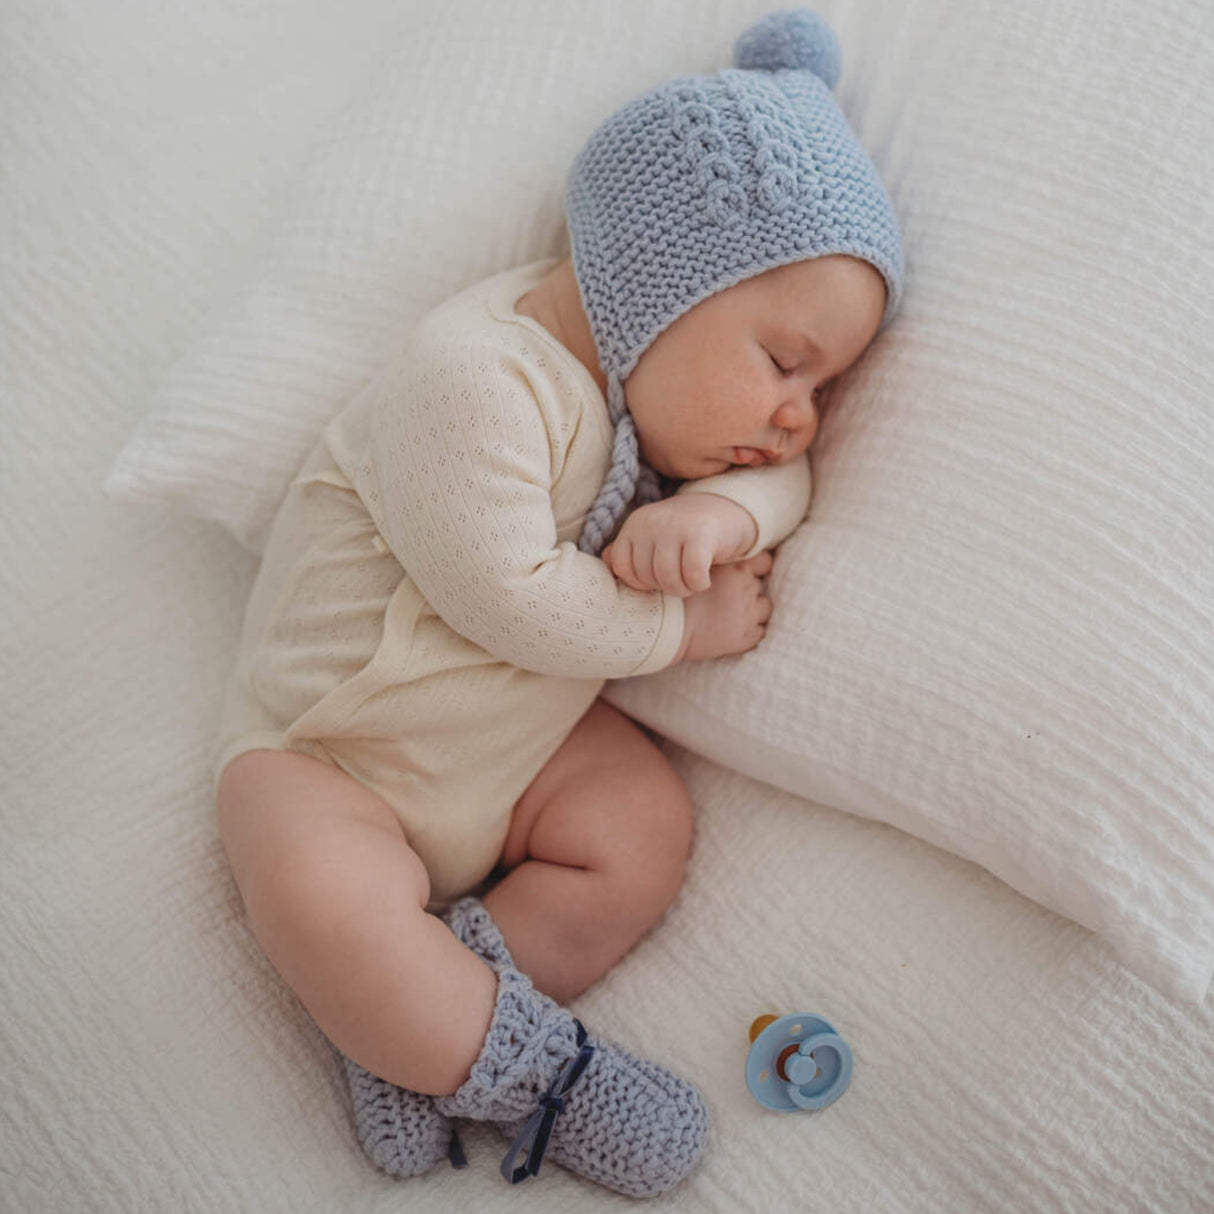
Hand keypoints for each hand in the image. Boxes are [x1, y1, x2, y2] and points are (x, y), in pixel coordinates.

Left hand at [601, 494, 758, 597]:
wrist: (725, 509)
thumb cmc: (684, 533)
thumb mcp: (652, 536)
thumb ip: (628, 549)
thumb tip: (606, 562)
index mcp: (635, 524)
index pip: (621, 567)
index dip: (639, 582)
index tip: (658, 578)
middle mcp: (651, 521)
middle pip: (646, 577)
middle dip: (666, 588)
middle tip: (681, 580)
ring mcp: (675, 526)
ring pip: (668, 578)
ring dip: (683, 589)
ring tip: (692, 581)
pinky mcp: (701, 534)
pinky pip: (693, 575)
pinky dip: (699, 584)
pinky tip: (704, 579)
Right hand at [672, 551, 773, 663]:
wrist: (668, 625)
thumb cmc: (675, 595)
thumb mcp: (695, 569)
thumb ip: (713, 565)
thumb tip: (723, 562)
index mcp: (737, 568)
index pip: (764, 561)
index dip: (758, 566)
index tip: (747, 572)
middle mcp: (747, 588)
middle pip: (760, 585)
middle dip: (749, 590)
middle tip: (731, 596)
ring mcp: (749, 613)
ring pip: (764, 608)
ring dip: (753, 610)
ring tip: (733, 614)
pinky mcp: (746, 636)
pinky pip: (759, 631)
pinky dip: (751, 631)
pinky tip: (733, 630)